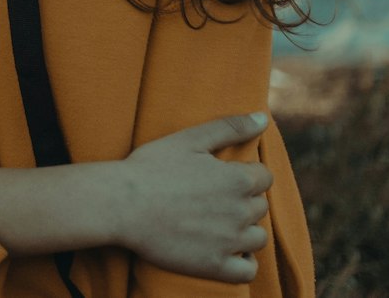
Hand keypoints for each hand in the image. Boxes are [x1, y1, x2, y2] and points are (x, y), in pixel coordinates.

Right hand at [113, 113, 272, 283]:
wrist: (123, 204)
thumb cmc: (154, 167)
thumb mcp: (191, 138)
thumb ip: (231, 127)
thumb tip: (263, 118)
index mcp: (237, 179)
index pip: (265, 177)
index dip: (248, 173)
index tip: (226, 175)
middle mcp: (240, 212)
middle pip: (260, 206)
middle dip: (245, 199)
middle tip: (216, 196)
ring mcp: (229, 243)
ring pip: (258, 238)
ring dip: (246, 229)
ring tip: (222, 222)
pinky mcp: (215, 266)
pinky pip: (247, 272)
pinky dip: (244, 262)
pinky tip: (228, 250)